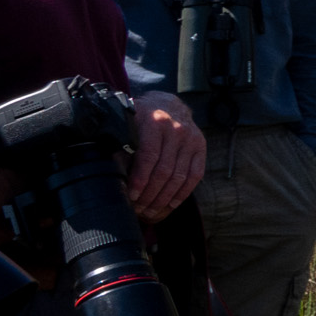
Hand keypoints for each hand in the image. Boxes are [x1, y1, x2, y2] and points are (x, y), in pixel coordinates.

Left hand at [123, 92, 204, 221]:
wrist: (167, 104)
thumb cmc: (141, 119)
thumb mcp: (128, 125)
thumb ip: (122, 146)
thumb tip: (114, 177)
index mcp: (154, 122)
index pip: (148, 157)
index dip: (140, 180)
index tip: (131, 196)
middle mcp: (176, 129)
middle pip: (165, 171)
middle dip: (151, 195)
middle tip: (139, 210)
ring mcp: (191, 139)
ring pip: (179, 177)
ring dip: (164, 199)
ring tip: (151, 212)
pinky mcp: (201, 147)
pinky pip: (194, 176)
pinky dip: (182, 193)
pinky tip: (170, 204)